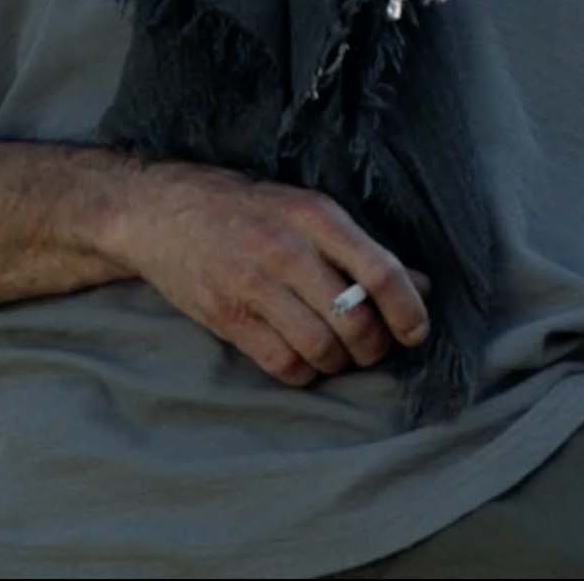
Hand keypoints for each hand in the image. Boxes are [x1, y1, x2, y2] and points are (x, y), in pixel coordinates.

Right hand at [98, 159, 431, 386]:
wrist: (162, 211)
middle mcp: (287, 251)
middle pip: (354, 320)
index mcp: (317, 217)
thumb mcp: (308, 210)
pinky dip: (304, 373)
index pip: (380, 271)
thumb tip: (421, 287)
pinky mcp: (227, 317)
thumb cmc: (248, 210)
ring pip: (321, 349)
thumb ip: (361, 248)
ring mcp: (254, 286)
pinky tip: (305, 361)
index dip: (408, 310)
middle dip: (375, 346)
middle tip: (374, 347)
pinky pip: (282, 365)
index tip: (417, 331)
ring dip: (340, 363)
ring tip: (340, 355)